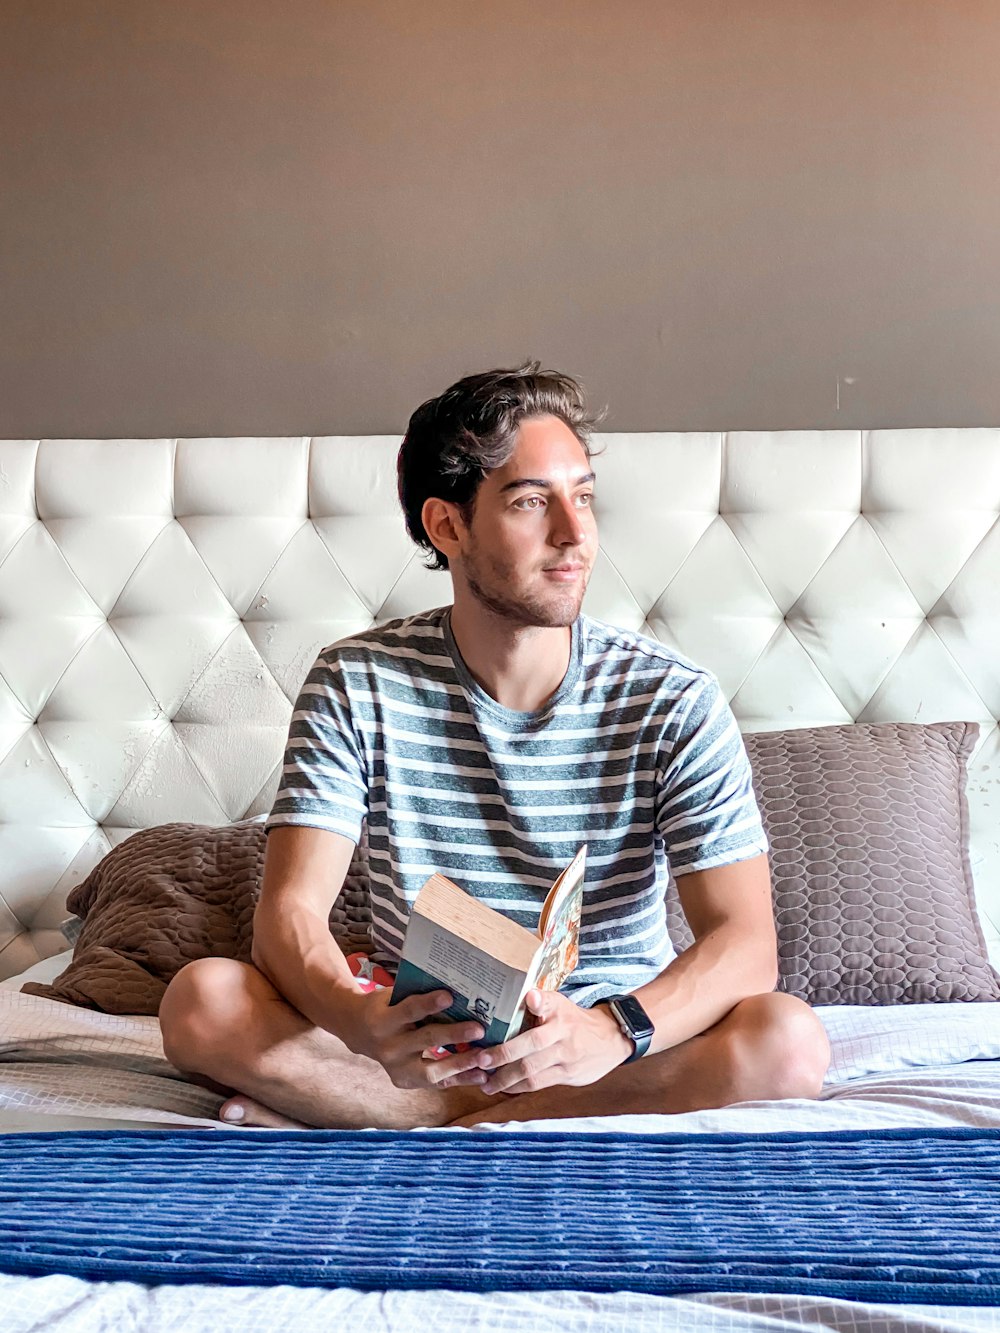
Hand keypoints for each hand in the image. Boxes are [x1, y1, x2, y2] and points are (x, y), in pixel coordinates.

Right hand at [337, 987, 491, 1090]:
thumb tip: (458, 990)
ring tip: (485, 1058)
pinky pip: (435, 1083)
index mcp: (383, 1020)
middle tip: (479, 1029)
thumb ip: (417, 996)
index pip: (409, 1010)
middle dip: (454, 1035)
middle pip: (425, 1040)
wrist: (358, 1031)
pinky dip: (459, 1079)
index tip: (450, 996)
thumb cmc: (385, 1006)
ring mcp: (396, 1069)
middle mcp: (388, 1047)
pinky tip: (480, 1075)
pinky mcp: (404, 1082)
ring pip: (431, 1071)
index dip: (429, 1004)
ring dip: (460, 1064)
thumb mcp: (393, 996)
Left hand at [441, 989, 631, 1096]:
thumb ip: (541, 1002)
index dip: (536, 1004)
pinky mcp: (568, 1075)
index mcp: (559, 1014)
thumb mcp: (562, 1004)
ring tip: (486, 1084)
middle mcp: (563, 1035)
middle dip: (502, 1056)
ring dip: (506, 1079)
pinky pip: (539, 1084)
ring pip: (532, 1071)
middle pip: (530, 1047)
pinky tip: (505, 1088)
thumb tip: (528, 995)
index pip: (545, 1005)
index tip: (524, 1001)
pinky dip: (519, 1087)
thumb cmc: (575, 1020)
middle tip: (480, 1061)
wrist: (610, 1039)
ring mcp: (566, 1057)